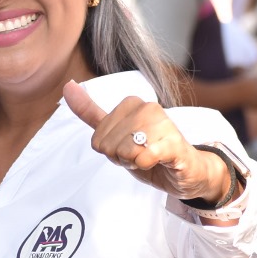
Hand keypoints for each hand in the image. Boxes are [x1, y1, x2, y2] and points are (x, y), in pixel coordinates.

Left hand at [63, 81, 229, 203]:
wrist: (188, 171)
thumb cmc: (151, 151)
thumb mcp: (117, 133)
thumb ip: (91, 113)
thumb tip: (68, 85)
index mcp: (131, 104)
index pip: (98, 139)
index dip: (110, 152)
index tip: (129, 148)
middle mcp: (146, 108)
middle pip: (109, 147)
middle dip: (122, 159)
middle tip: (142, 155)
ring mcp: (162, 123)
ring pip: (124, 152)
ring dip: (135, 163)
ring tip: (152, 158)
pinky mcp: (174, 143)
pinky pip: (143, 157)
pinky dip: (146, 164)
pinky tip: (158, 161)